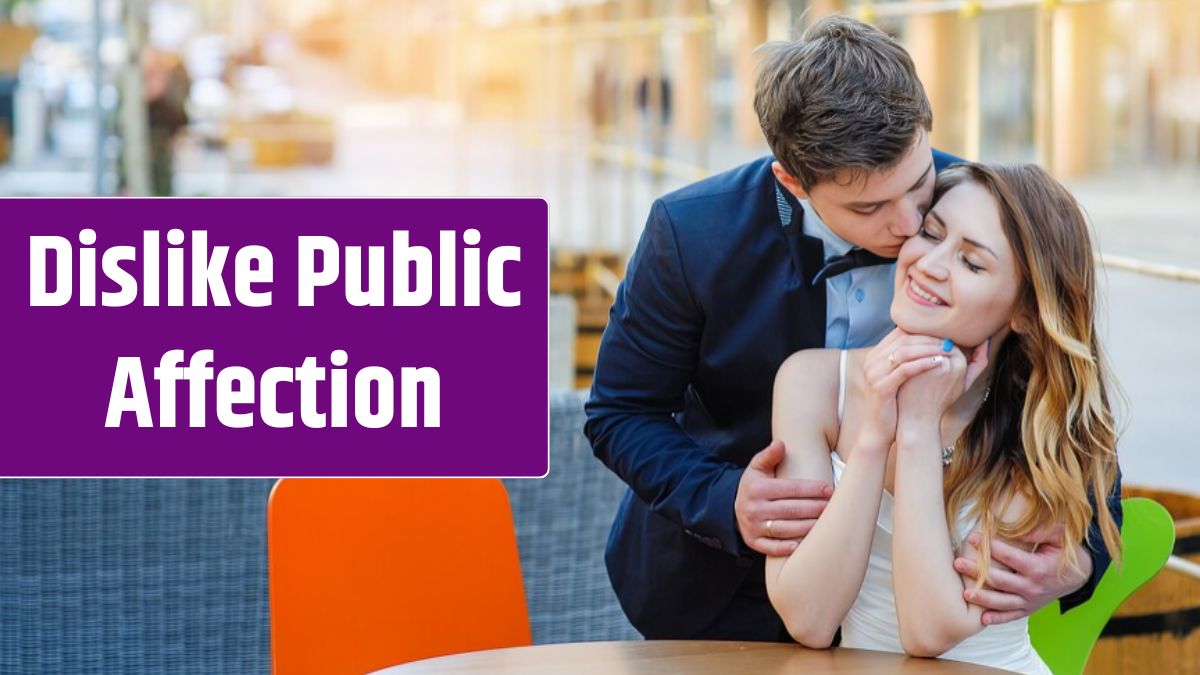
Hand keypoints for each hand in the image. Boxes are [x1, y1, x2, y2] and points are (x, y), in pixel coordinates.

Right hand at [736, 440, 833, 556]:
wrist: (733, 507)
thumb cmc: (754, 485)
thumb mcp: (757, 467)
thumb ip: (769, 455)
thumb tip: (780, 444)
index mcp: (757, 488)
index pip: (791, 488)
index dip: (812, 489)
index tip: (830, 489)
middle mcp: (754, 509)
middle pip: (792, 510)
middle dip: (815, 508)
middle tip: (834, 507)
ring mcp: (753, 527)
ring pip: (786, 529)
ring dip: (808, 527)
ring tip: (827, 524)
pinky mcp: (754, 542)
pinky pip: (771, 548)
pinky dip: (786, 548)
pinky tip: (802, 545)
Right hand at [860, 330, 955, 447]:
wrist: (878, 429)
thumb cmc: (893, 403)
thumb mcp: (897, 377)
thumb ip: (906, 360)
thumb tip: (928, 344)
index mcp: (875, 355)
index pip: (901, 333)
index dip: (924, 331)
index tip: (944, 333)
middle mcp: (871, 360)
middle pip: (904, 339)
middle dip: (929, 338)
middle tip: (950, 340)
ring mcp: (874, 373)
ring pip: (905, 352)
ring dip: (929, 349)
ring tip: (948, 350)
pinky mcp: (880, 386)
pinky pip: (905, 370)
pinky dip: (924, 364)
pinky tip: (939, 363)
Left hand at [896, 339, 989, 430]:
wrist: (919, 419)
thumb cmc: (941, 401)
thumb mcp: (965, 383)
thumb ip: (979, 363)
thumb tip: (986, 341)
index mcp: (960, 364)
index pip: (949, 342)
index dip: (936, 345)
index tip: (925, 349)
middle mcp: (948, 362)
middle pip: (936, 340)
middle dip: (925, 341)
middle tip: (912, 343)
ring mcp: (930, 364)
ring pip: (922, 343)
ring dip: (914, 343)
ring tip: (904, 350)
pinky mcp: (914, 367)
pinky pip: (910, 349)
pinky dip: (905, 349)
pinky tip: (898, 355)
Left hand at [954, 527, 1090, 624]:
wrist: (1078, 577)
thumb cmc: (1064, 553)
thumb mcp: (1060, 538)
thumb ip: (1043, 530)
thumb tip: (1021, 528)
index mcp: (1038, 568)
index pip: (1010, 558)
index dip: (991, 547)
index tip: (973, 537)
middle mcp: (1032, 587)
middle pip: (999, 580)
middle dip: (977, 571)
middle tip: (957, 563)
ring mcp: (1029, 601)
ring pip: (1002, 602)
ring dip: (982, 598)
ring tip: (964, 593)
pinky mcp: (1028, 609)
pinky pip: (1011, 617)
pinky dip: (997, 619)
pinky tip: (982, 619)